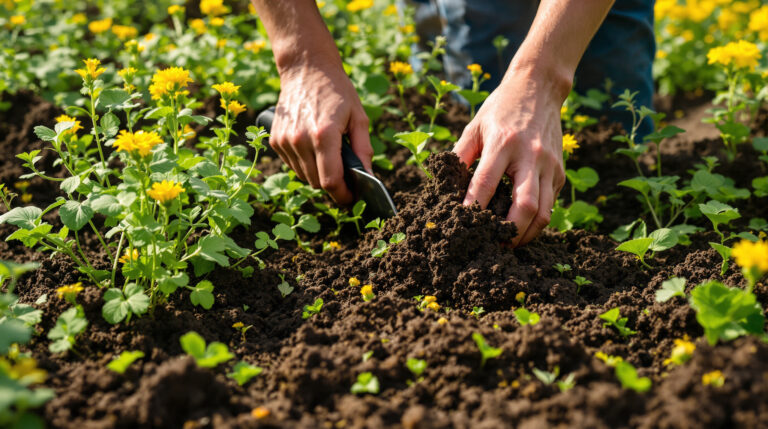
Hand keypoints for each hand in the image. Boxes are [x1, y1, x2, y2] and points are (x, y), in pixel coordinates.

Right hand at [271, 61, 372, 204]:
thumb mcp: (358, 116)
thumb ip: (363, 149)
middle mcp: (300, 140)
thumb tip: (368, 176)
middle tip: (347, 180)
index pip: (331, 181)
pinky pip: (293, 166)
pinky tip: (315, 150)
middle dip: (334, 186)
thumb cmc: (337, 90)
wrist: (305, 69)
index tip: (353, 198)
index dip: (343, 195)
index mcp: (323, 135)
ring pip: (305, 177)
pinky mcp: (275, 140)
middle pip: (317, 183)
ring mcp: (284, 141)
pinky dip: (306, 165)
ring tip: (331, 161)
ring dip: (319, 176)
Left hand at [453, 69, 565, 246]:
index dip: (473, 207)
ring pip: (543, 212)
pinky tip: (520, 227)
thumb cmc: (500, 109)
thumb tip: (443, 186)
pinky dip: (536, 221)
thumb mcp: (474, 126)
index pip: (486, 183)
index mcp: (503, 143)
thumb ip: (459, 156)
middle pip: (524, 206)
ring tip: (508, 244)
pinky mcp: (560, 172)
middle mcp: (530, 156)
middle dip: (509, 233)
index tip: (461, 224)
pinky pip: (550, 204)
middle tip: (493, 245)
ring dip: (526, 234)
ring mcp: (549, 166)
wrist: (540, 88)